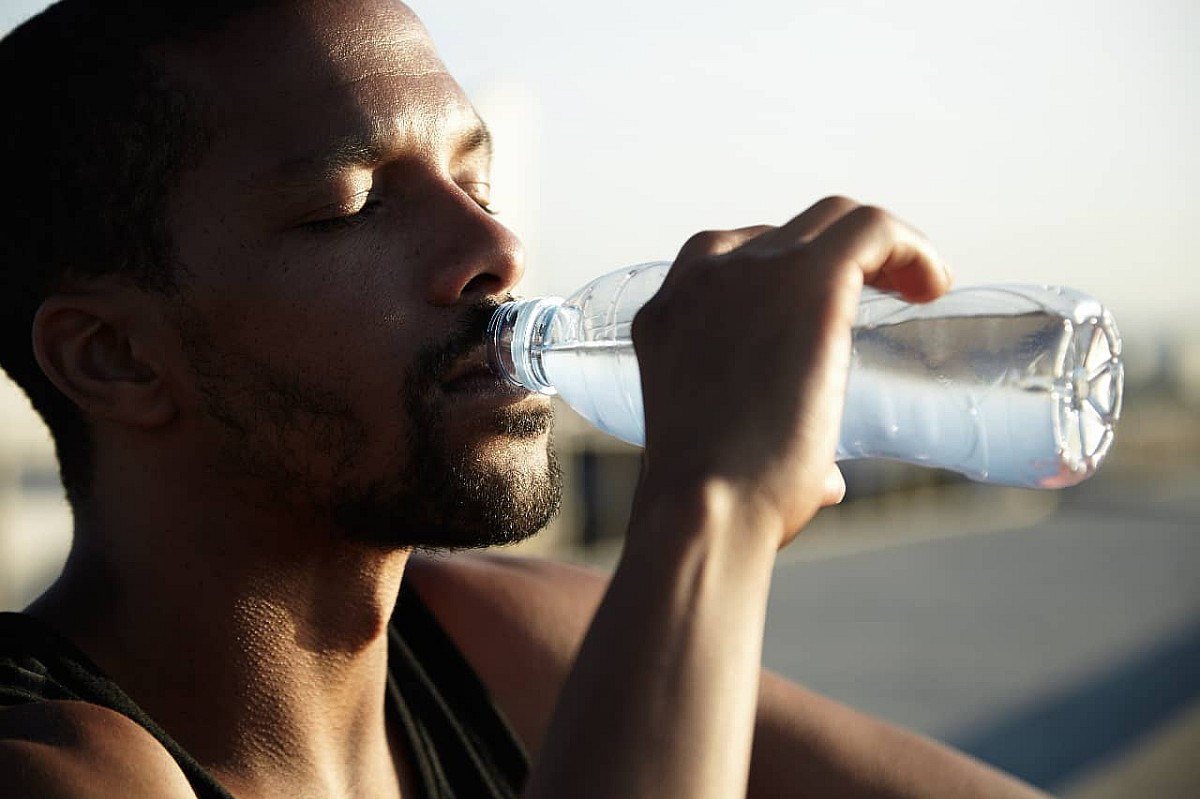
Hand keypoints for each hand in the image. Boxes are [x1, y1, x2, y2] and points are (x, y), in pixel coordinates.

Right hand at [631, 196, 951, 547]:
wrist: (704, 505)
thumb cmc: (712, 501)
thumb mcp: (719, 451)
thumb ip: (770, 449)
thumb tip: (827, 481)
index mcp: (671, 311)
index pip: (731, 257)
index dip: (786, 273)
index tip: (823, 307)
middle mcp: (705, 277)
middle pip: (787, 232)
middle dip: (837, 257)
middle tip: (881, 297)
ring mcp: (754, 271)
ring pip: (832, 220)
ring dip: (879, 248)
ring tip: (917, 287)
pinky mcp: (809, 281)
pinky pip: (872, 230)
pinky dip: (911, 246)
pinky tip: (935, 284)